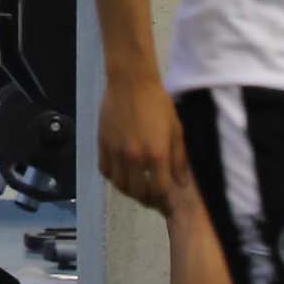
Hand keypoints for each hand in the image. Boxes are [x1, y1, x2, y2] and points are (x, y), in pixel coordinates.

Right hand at [97, 70, 184, 212]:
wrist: (131, 83)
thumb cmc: (158, 104)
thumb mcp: (176, 130)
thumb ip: (179, 159)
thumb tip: (181, 182)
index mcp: (157, 154)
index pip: (158, 190)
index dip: (162, 199)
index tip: (165, 200)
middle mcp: (135, 157)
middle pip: (137, 191)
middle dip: (146, 199)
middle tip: (150, 198)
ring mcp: (116, 152)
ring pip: (119, 184)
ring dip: (128, 190)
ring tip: (136, 188)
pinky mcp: (102, 144)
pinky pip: (105, 170)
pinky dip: (113, 177)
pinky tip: (120, 174)